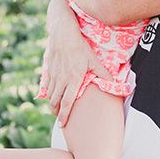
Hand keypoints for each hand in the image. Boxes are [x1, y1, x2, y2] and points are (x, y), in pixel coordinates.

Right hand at [44, 0, 112, 125]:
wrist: (63, 34)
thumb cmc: (80, 46)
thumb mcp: (93, 60)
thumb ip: (103, 73)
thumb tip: (114, 82)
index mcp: (73, 80)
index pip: (67, 103)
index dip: (64, 116)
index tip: (62, 124)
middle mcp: (61, 80)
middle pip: (56, 102)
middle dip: (56, 112)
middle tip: (59, 118)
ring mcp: (53, 75)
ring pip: (50, 94)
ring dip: (52, 103)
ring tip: (55, 108)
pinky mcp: (48, 69)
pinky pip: (46, 85)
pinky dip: (47, 92)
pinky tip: (49, 94)